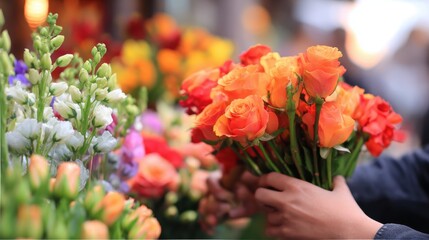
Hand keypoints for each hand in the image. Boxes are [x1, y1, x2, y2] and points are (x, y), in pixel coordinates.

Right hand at [198, 170, 259, 233]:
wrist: (255, 195)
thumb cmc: (252, 186)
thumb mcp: (251, 185)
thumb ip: (245, 189)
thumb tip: (239, 193)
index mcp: (219, 179)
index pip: (210, 181)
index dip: (217, 190)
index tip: (230, 196)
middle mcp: (212, 190)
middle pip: (206, 198)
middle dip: (215, 205)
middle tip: (227, 208)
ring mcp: (211, 203)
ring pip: (203, 210)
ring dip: (207, 217)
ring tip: (214, 222)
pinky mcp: (213, 214)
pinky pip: (204, 220)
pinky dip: (207, 226)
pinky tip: (212, 231)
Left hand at [255, 172, 382, 238]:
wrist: (350, 232)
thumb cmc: (346, 210)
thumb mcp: (340, 190)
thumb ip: (335, 181)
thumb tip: (337, 177)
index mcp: (297, 186)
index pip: (269, 177)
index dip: (266, 180)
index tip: (268, 183)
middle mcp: (287, 200)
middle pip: (260, 195)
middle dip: (263, 196)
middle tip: (270, 199)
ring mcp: (286, 218)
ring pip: (265, 214)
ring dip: (271, 214)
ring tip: (281, 215)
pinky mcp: (288, 234)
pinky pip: (270, 230)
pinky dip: (274, 229)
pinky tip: (283, 227)